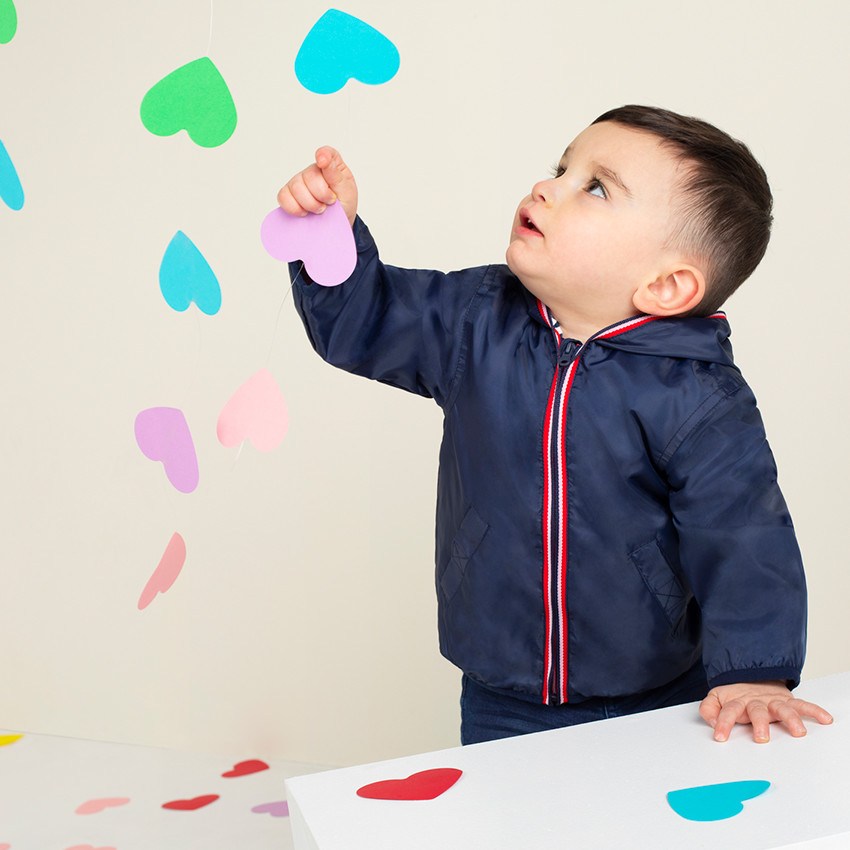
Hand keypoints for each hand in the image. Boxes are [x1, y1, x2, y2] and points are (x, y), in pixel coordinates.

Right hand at [278, 146, 357, 226]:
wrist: (336, 223)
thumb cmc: (343, 204)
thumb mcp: (347, 190)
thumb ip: (336, 175)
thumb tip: (325, 159)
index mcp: (330, 166)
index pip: (326, 153)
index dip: (323, 155)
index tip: (322, 161)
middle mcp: (312, 171)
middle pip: (309, 177)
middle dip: (321, 194)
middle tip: (329, 203)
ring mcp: (298, 182)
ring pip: (296, 188)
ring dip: (309, 203)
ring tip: (319, 209)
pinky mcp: (288, 194)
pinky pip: (283, 197)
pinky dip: (294, 207)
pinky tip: (304, 212)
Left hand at [699, 680, 832, 742]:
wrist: (750, 674)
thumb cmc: (734, 693)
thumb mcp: (716, 697)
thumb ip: (708, 709)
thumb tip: (711, 722)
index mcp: (737, 701)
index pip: (728, 712)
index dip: (723, 723)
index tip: (720, 736)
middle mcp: (755, 701)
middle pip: (757, 711)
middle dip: (760, 724)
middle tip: (761, 737)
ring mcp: (772, 701)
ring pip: (782, 708)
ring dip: (791, 719)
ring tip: (798, 731)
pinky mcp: (786, 700)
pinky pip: (802, 704)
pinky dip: (814, 710)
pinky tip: (825, 718)